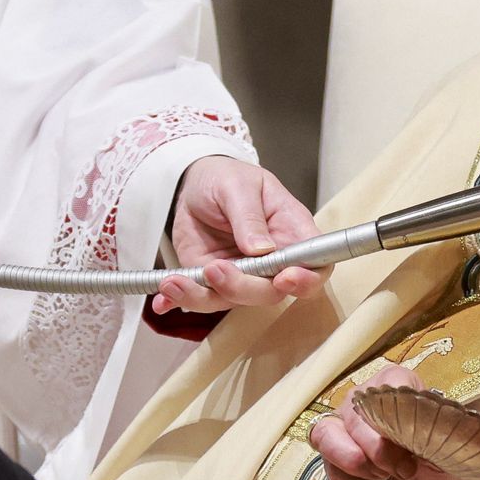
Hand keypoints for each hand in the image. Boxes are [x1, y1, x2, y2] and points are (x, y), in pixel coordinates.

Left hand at [155, 155, 327, 313]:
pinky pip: (203, 299)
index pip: (316, 266)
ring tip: (175, 282)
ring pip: (235, 300)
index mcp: (292, 233)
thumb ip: (249, 216)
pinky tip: (163, 299)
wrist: (193, 185)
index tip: (285, 278)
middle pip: (272, 291)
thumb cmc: (226, 178)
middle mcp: (273, 261)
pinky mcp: (214, 281)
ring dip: (203, 296)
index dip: (307, 280)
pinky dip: (182, 300)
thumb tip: (261, 248)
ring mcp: (244, 274)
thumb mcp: (238, 186)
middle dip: (244, 288)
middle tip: (215, 268)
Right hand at [310, 366, 464, 479]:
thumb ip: (444, 436)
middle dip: (377, 446)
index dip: (397, 410)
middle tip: (405, 470)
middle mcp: (366, 402)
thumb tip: (431, 430)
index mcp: (401, 388)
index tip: (414, 439)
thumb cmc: (439, 467)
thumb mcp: (453, 453)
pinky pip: (331, 471)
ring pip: (327, 434)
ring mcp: (344, 430)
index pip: (390, 381)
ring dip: (355, 461)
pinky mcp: (333, 462)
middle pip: (355, 411)